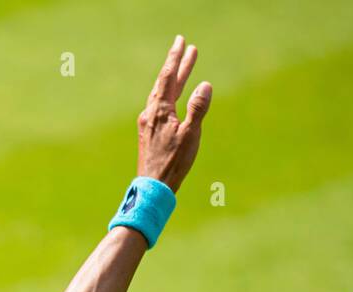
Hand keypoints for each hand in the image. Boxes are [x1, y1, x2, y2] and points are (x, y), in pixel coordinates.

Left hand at [137, 35, 211, 192]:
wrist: (152, 187)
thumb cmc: (173, 162)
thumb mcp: (190, 135)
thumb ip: (198, 109)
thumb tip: (205, 85)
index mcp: (160, 110)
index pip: (169, 77)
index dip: (176, 58)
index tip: (182, 42)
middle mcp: (150, 113)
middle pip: (165, 83)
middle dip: (177, 65)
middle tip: (186, 47)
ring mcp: (148, 123)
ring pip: (162, 94)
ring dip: (174, 80)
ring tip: (184, 68)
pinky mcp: (148, 133)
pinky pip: (159, 106)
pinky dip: (168, 96)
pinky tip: (171, 99)